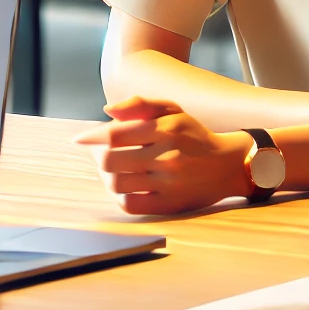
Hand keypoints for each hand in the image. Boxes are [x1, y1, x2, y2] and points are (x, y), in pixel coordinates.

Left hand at [75, 96, 253, 215]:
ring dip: (106, 176)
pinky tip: (122, 186)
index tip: (81, 139)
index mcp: (166, 129)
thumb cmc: (192, 134)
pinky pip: (130, 204)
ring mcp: (168, 183)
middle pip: (110, 161)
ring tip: (109, 170)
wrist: (227, 165)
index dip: (92, 137)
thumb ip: (139, 105)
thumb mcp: (172, 110)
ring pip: (116, 184)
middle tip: (97, 153)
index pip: (115, 135)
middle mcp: (167, 156)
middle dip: (97, 156)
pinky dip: (119, 195)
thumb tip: (107, 111)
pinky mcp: (169, 204)